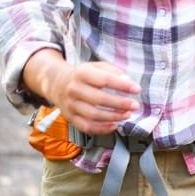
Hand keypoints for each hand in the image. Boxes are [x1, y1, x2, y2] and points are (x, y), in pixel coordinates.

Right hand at [25, 50, 139, 134]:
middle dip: (120, 104)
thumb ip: (113, 72)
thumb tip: (128, 82)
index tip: (137, 89)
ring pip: (93, 115)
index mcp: (82, 73)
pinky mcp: (70, 118)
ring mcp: (71, 105)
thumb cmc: (84, 75)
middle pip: (99, 99)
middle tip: (135, 105)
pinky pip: (86, 127)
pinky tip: (114, 125)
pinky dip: (102, 129)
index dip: (122, 86)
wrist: (57, 84)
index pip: (105, 80)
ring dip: (113, 117)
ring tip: (127, 115)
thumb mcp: (97, 66)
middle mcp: (74, 90)